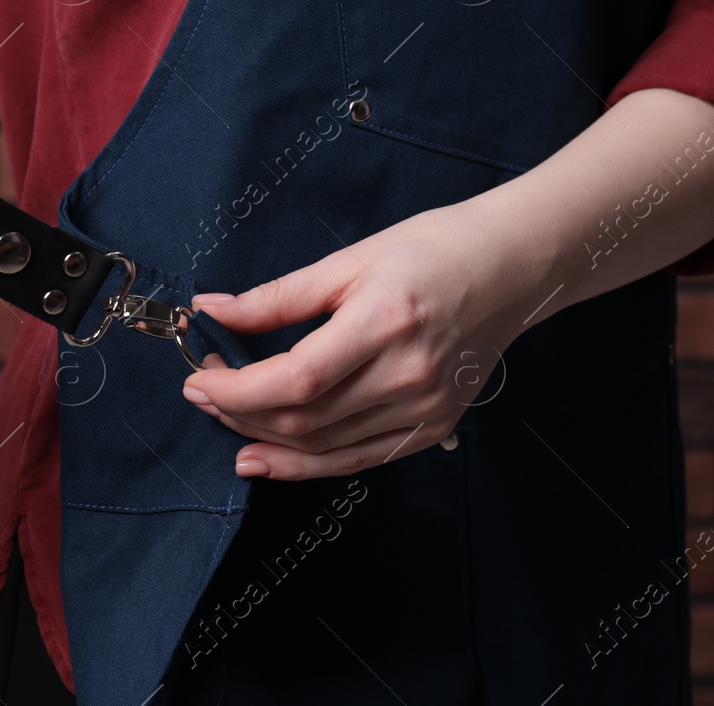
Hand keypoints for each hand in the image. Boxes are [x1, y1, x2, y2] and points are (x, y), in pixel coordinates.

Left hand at [183, 200, 548, 480]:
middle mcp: (408, 375)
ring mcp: (424, 408)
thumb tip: (212, 309)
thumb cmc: (433, 249)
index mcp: (385, 321)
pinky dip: (306, 465)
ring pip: (325, 447)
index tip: (200, 379)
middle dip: (240, 413)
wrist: (513, 268)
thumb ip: (279, 295)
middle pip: (305, 418)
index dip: (238, 391)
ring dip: (265, 440)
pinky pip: (358, 459)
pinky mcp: (433, 427)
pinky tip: (266, 459)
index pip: (296, 379)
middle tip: (205, 391)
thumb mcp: (351, 259)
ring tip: (225, 423)